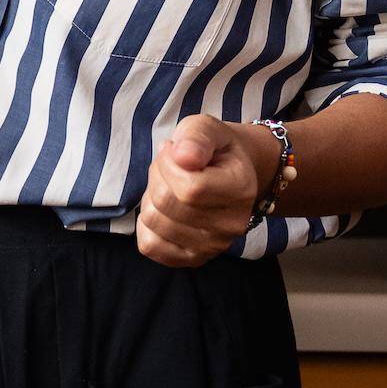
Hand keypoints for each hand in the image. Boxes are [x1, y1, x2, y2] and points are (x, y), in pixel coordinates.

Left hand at [136, 114, 273, 267]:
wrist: (231, 174)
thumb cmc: (214, 149)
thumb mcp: (207, 128)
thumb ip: (197, 137)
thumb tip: (182, 157)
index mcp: (240, 189)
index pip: (188, 187)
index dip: (167, 164)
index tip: (173, 151)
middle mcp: (231, 225)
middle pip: (166, 204)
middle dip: (157, 177)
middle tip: (170, 167)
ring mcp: (213, 247)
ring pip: (154, 223)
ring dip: (150, 198)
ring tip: (169, 186)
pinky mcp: (193, 259)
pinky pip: (150, 246)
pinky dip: (146, 225)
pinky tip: (163, 210)